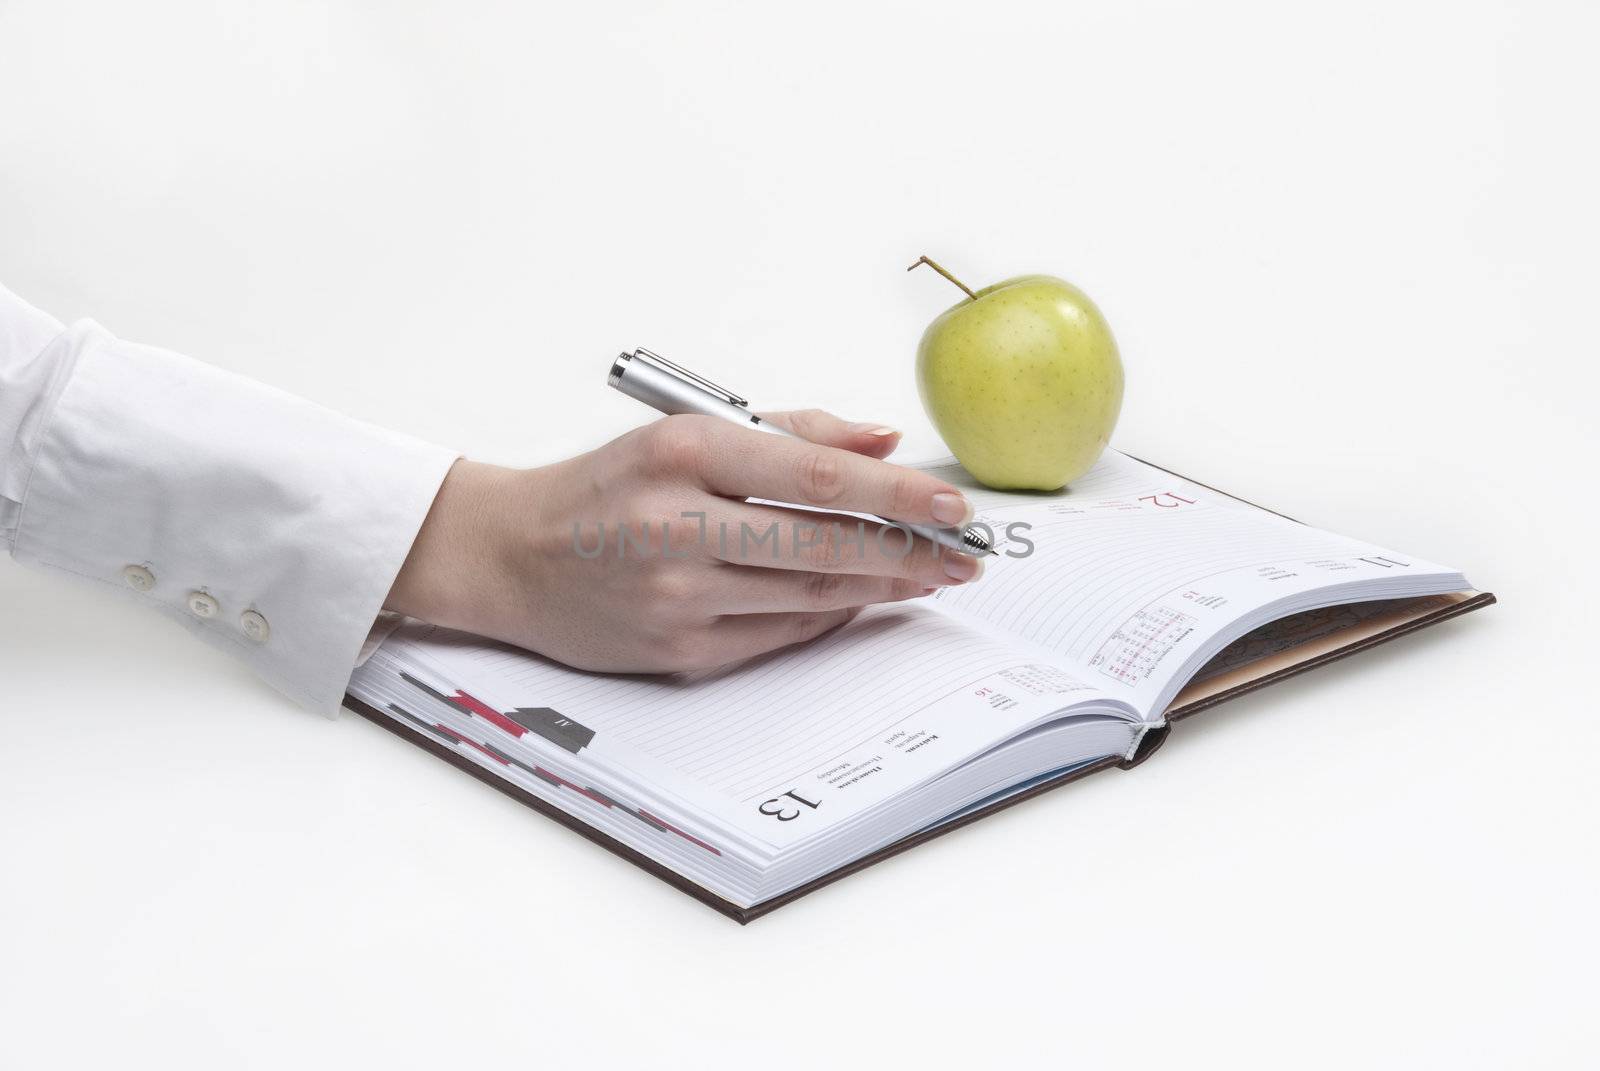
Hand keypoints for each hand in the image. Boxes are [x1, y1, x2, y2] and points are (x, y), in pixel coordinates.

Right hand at [385, 410, 984, 672]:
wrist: (509, 555)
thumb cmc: (603, 487)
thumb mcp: (683, 430)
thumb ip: (790, 431)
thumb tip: (883, 438)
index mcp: (681, 452)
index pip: (815, 474)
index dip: (896, 493)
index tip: (952, 504)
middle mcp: (676, 523)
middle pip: (823, 544)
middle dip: (909, 551)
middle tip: (963, 554)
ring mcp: (676, 595)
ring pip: (809, 596)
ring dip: (881, 587)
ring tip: (928, 575)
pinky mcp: (675, 648)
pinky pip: (778, 635)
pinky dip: (828, 617)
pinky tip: (860, 599)